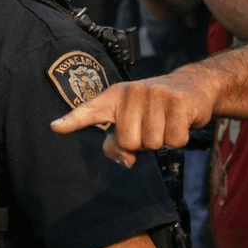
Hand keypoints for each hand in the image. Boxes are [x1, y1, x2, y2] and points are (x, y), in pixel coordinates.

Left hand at [50, 68, 216, 166]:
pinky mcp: (177, 102)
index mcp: (114, 96)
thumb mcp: (134, 122)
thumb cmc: (156, 109)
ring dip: (162, 141)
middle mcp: (131, 92)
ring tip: (165, 122)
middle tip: (151, 126)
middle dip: (142, 143)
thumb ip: (120, 143)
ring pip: (152, 143)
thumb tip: (126, 161)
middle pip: (128, 142)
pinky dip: (179, 140)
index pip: (90, 110)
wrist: (192, 86)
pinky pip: (173, 141)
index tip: (55, 127)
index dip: (73, 120)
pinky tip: (180, 122)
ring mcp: (155, 94)